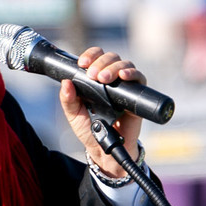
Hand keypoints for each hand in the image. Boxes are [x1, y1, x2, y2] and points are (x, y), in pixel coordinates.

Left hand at [59, 47, 145, 178]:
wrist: (106, 150)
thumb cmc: (90, 131)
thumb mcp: (74, 115)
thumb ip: (68, 100)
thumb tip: (65, 82)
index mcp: (94, 80)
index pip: (95, 57)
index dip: (90, 55)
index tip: (82, 63)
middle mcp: (111, 79)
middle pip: (111, 58)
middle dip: (101, 63)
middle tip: (93, 76)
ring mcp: (124, 86)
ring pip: (124, 64)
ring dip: (114, 67)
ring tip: (104, 79)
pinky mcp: (136, 96)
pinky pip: (140, 79)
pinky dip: (133, 74)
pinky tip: (124, 77)